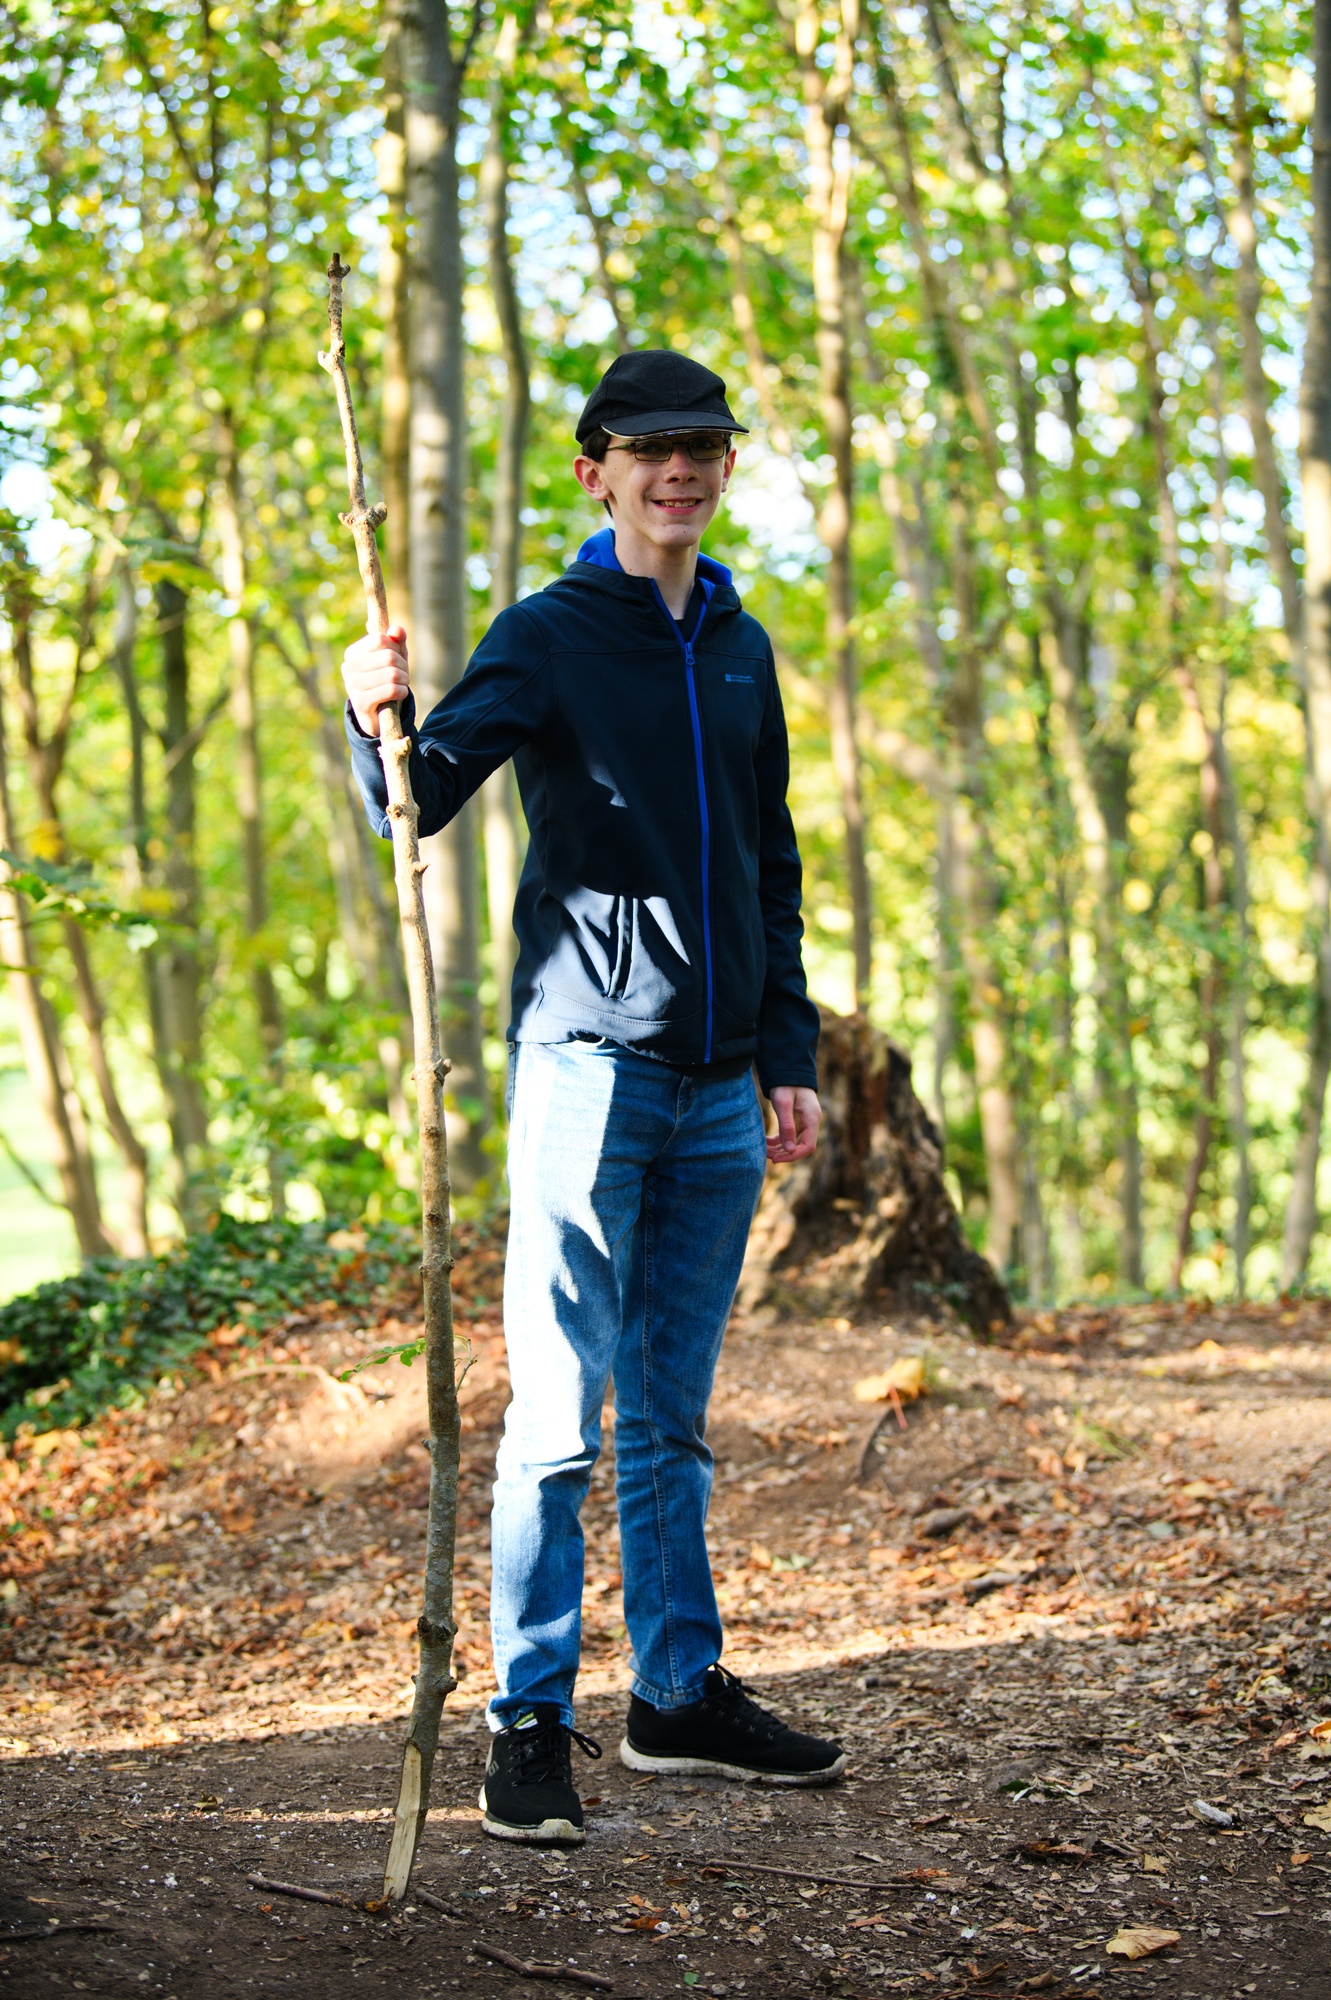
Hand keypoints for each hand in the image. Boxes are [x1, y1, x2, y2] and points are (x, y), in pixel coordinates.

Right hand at [343, 624, 409, 738]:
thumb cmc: (386, 681)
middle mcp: (348, 667)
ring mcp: (352, 685)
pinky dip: (402, 692)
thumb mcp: (394, 658)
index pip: (380, 639)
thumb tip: (397, 629)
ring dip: (404, 680)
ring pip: (392, 674)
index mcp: (352, 653)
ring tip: (402, 685)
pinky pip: (391, 690)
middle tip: (403, 675)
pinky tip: (399, 694)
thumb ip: (396, 641)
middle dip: (403, 666)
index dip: (395, 648)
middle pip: (389, 656)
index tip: (397, 658)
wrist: (378, 715)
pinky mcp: (361, 702)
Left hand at [766, 1086, 820, 1163]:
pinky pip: (791, 1135)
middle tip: (766, 1154)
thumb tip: (789, 1149)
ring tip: (764, 1149)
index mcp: (812, 1117)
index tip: (775, 1159)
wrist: (787, 1068)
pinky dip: (779, 1140)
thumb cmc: (784, 1083)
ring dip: (781, 1148)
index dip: (793, 1155)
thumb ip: (787, 1126)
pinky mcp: (799, 1119)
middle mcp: (812, 1121)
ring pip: (795, 1142)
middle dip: (784, 1153)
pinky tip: (767, 1142)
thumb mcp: (783, 1103)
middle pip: (802, 1146)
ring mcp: (806, 1120)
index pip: (808, 1146)